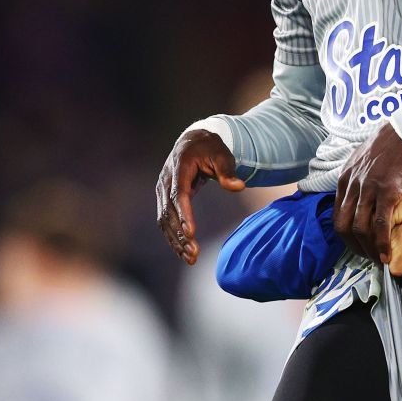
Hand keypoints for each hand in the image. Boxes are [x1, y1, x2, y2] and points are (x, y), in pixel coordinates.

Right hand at [155, 129, 245, 262]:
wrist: (192, 142)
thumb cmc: (211, 148)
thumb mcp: (223, 155)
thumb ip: (228, 171)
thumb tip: (239, 187)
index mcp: (179, 167)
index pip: (179, 194)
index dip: (184, 214)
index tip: (191, 233)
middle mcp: (165, 181)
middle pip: (169, 211)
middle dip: (180, 234)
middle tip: (194, 253)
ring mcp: (162, 191)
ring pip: (164, 220)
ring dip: (175, 240)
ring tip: (190, 258)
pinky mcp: (164, 199)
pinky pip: (165, 221)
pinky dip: (173, 237)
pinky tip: (183, 252)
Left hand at [333, 124, 401, 259]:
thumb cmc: (393, 144)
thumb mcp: (365, 158)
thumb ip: (358, 177)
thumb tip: (357, 192)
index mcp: (346, 178)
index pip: (337, 215)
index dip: (345, 235)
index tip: (357, 245)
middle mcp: (353, 185)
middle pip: (344, 225)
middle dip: (353, 246)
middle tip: (366, 257)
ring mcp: (369, 188)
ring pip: (360, 228)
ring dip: (367, 249)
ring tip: (377, 260)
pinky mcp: (388, 191)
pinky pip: (381, 224)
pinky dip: (381, 243)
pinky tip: (386, 255)